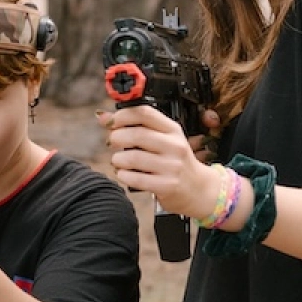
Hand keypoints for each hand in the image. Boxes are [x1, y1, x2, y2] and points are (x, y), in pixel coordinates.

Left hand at [99, 103, 220, 218]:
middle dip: (116, 137)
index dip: (122, 115)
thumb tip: (103, 117)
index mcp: (173, 130)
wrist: (198, 189)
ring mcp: (172, 166)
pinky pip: (134, 178)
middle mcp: (174, 146)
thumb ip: (134, 126)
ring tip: (119, 160)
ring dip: (117, 159)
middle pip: (137, 134)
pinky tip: (125, 174)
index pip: (145, 113)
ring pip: (132, 157)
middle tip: (112, 142)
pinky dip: (123, 175)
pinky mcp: (166, 185)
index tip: (112, 122)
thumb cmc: (173, 161)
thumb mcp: (160, 139)